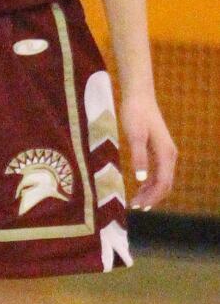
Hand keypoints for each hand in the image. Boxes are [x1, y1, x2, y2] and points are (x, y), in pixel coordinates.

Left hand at [119, 92, 177, 210]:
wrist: (139, 96)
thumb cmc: (135, 114)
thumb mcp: (134, 135)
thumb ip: (138, 157)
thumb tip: (140, 179)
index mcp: (166, 154)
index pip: (163, 183)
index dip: (152, 198)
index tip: (138, 207)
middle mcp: (170, 155)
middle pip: (165, 184)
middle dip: (152, 198)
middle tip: (136, 207)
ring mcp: (166, 152)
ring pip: (163, 179)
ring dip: (151, 191)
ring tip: (136, 200)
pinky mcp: (159, 148)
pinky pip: (159, 171)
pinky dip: (151, 182)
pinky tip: (140, 186)